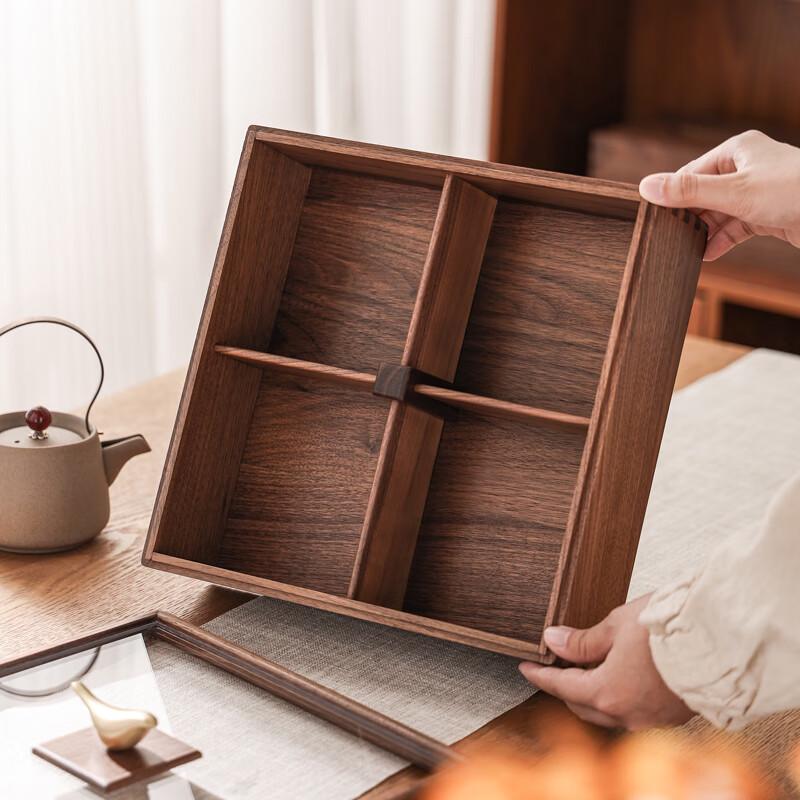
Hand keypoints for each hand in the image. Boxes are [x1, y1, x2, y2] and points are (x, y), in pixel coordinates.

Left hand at [519, 594, 693, 730]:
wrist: (721, 641)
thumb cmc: (670, 628)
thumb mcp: (616, 625)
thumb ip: (582, 640)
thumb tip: (553, 640)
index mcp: (608, 693)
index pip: (561, 687)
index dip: (540, 676)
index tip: (526, 667)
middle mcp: (627, 714)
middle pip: (582, 705)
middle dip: (564, 686)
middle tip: (553, 665)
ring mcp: (650, 719)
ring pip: (608, 711)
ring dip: (591, 693)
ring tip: (584, 668)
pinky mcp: (670, 716)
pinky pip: (632, 712)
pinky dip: (617, 696)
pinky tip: (618, 677)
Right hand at [638, 130, 799, 260]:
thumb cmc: (795, 190)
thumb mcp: (733, 191)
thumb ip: (689, 191)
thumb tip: (647, 187)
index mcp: (737, 150)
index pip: (692, 172)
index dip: (673, 195)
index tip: (655, 217)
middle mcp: (747, 168)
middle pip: (705, 193)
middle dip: (689, 216)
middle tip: (668, 237)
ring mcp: (759, 191)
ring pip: (720, 212)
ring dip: (705, 231)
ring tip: (685, 249)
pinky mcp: (769, 213)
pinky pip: (736, 227)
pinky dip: (722, 240)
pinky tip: (708, 253)